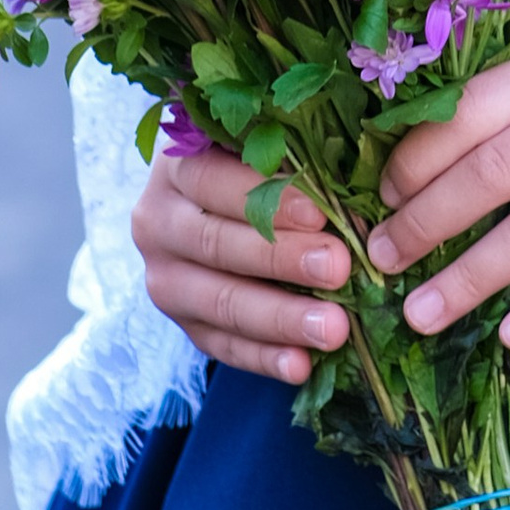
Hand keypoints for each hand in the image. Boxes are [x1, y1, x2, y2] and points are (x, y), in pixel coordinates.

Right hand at [134, 147, 353, 383]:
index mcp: (175, 168)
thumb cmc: (251, 162)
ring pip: (220, 303)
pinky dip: (263, 358)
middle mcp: (158, 223)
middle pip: (218, 245)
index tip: (319, 214)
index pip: (215, 181)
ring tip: (334, 328)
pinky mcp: (182, 322)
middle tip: (338, 269)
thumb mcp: (260, 143)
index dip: (268, 199)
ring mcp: (165, 278)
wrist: (206, 203)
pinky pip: (221, 346)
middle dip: (282, 260)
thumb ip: (289, 154)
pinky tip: (301, 365)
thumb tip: (351, 178)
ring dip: (281, 319)